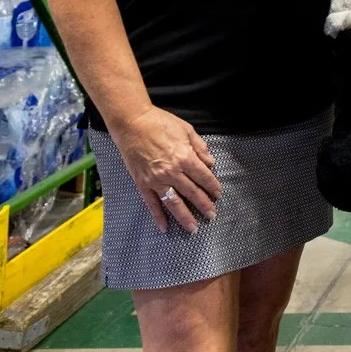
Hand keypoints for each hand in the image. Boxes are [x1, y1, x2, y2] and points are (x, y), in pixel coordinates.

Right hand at [111, 105, 219, 233]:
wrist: (132, 123)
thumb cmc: (160, 123)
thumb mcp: (186, 129)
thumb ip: (200, 148)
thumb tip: (211, 163)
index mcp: (185, 158)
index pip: (203, 177)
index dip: (213, 187)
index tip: (218, 195)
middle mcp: (172, 172)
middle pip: (192, 193)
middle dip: (204, 205)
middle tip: (212, 215)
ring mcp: (156, 180)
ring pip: (174, 203)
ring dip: (185, 217)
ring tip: (194, 228)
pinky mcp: (142, 183)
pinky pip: (151, 204)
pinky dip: (158, 217)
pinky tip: (164, 228)